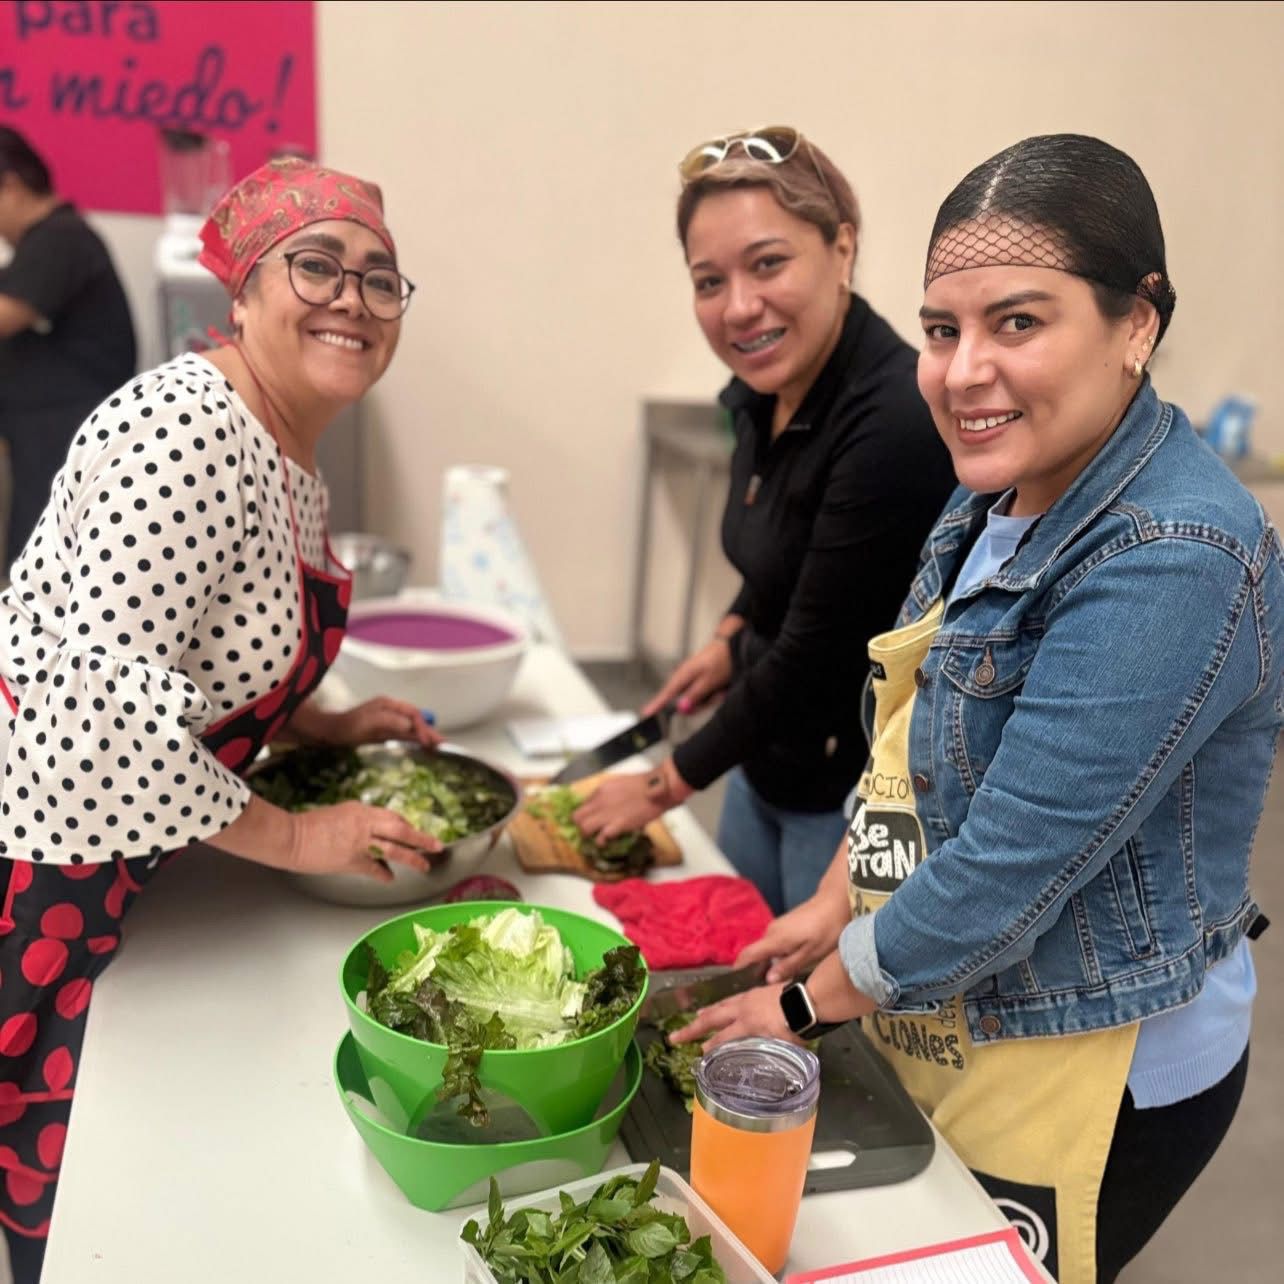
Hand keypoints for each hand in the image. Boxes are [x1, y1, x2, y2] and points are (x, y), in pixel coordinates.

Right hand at [289, 801, 443, 883]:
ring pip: (395, 849)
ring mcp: (360, 842)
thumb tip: (372, 833)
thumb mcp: (339, 814)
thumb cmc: (309, 825)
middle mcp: (365, 823)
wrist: (291, 836)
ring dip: (413, 857)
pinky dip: (384, 874)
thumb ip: (359, 822)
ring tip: (424, 865)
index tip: (415, 833)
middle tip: (437, 845)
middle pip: (401, 829)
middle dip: (421, 838)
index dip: (407, 827)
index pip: (392, 817)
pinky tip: (389, 878)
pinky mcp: (352, 860)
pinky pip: (375, 868)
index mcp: (361, 810)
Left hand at [292, 697, 442, 749]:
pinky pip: (404, 735)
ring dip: (424, 737)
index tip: (428, 741)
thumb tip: (410, 725)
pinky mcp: (383, 732)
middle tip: (443, 745)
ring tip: (438, 748)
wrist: (328, 733)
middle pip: (415, 720)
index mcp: (388, 705)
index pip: (412, 714)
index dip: (422, 727)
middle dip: (429, 731)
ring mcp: (387, 722)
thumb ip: (390, 721)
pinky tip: (421, 748)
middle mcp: (390, 711)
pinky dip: (415, 741)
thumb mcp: (369, 722)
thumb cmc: (347, 727)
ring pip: (411, 728)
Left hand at [572, 773, 665, 842]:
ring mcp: (607, 814)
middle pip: (577, 818)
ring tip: (596, 837)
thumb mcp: (618, 783)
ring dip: (588, 835)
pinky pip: (600, 838)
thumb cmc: (643, 785)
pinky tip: (606, 841)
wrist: (656, 789)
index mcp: (600, 790)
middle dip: (580, 825)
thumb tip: (602, 802)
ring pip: (584, 829)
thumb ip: (607, 794)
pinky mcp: (617, 826)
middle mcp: (599, 802)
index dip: (585, 814)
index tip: (589, 819)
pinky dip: (601, 842)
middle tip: (589, 830)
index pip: (582, 805)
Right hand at [642, 636, 733, 716]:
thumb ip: (695, 695)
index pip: (665, 694)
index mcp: (683, 675)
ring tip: (720, 690)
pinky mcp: (698, 680)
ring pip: (694, 699)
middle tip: (715, 697)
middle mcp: (683, 677)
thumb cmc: (721, 660)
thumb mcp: (709, 680)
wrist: (731, 647)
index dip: (656, 705)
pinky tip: (719, 690)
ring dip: (707, 700)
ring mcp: (690, 678)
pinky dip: (710, 695)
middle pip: (683, 701)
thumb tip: (681, 708)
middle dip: (699, 705)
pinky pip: (700, 695)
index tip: (646, 713)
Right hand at [669, 982, 794, 1052]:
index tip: (699, 1052)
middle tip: (675, 1035)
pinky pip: (734, 997)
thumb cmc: (797, 1025)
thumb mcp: (782, 1045)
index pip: (723, 1038)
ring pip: (722, 1004)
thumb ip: (767, 1052)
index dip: (711, 1046)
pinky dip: (724, 1002)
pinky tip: (726, 1003)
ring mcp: (749, 998)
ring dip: (707, 1012)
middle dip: (692, 1028)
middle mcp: (743, 1010)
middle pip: (713, 1019)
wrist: (808, 1001)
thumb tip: (761, 1062)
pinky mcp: (757, 991)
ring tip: (697, 1015)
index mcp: (748, 1025)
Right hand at [735, 893, 848, 983]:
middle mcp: (771, 931)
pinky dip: (774, 956)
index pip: (748, 954)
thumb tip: (767, 979)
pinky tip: (783, 967)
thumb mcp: (810, 953)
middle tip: (757, 992)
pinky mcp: (785, 926)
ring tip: (771, 983)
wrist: (835, 903)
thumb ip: (788, 966)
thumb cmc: (826, 929)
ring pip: (766, 949)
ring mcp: (778, 927)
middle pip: (756, 954)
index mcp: (775, 939)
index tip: (734, 984)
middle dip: (754, 971)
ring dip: (766, 964)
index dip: (738, 968)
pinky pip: (773, 944)